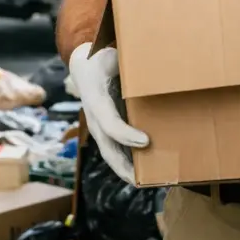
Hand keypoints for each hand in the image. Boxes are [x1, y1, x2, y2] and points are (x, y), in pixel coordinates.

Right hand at [68, 42, 148, 184]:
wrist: (83, 67)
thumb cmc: (101, 61)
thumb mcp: (113, 57)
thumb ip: (130, 64)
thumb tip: (156, 67)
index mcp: (96, 99)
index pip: (109, 123)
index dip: (126, 135)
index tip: (146, 141)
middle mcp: (95, 118)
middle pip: (107, 149)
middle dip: (125, 167)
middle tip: (145, 180)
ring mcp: (98, 128)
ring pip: (110, 154)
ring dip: (128, 171)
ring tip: (149, 182)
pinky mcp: (104, 132)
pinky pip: (114, 151)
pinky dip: (127, 164)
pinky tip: (144, 173)